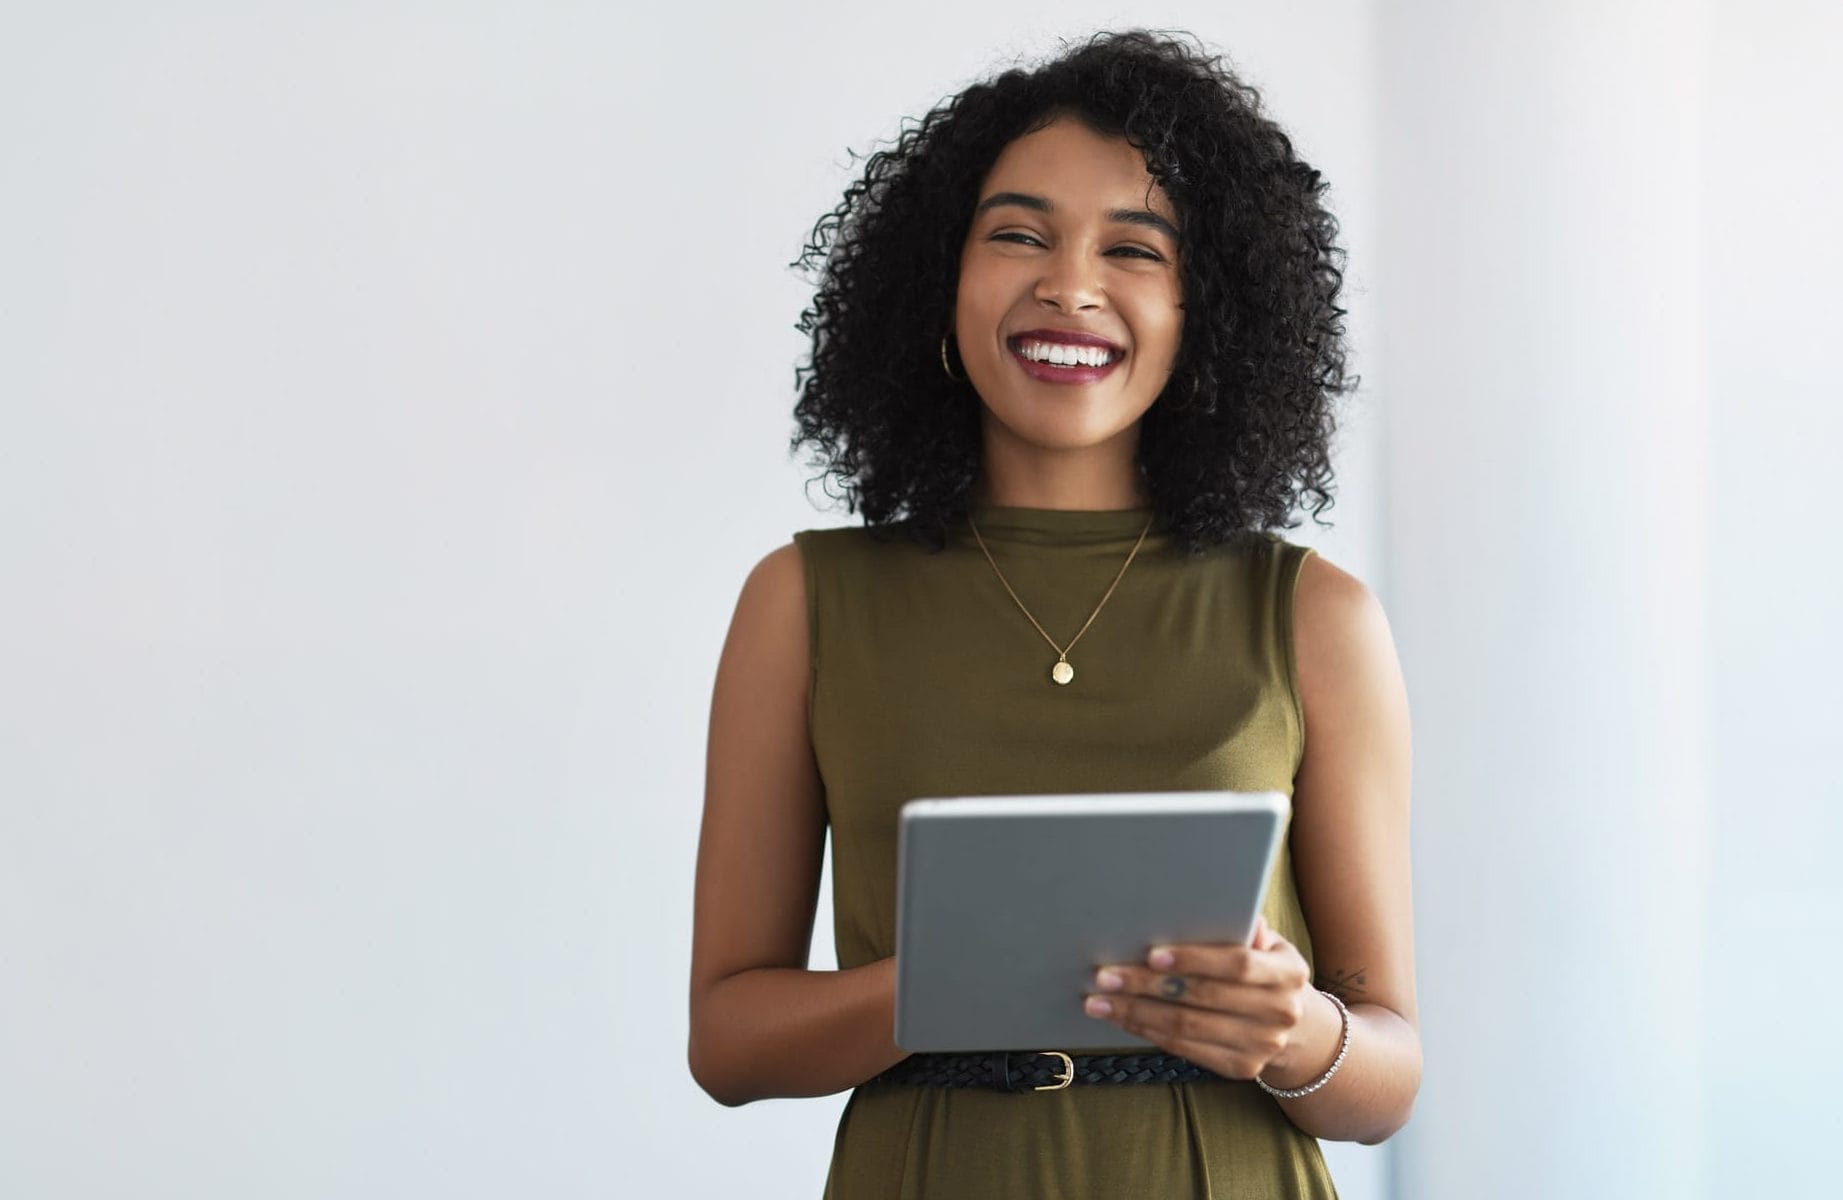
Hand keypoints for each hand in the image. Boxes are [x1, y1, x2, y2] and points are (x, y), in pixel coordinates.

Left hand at [1082, 916, 1322, 1082]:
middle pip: (1203, 998)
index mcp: (1287, 973)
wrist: (1299, 1029)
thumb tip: (1213, 904)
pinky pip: (1185, 1049)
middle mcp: (1280, 1012)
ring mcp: (1262, 1045)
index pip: (1237, 965)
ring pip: (1187, 1027)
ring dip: (1136, 1013)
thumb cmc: (1266, 970)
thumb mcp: (1269, 944)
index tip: (1152, 954)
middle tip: (1105, 975)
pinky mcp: (1241, 1067)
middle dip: (1148, 986)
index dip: (1194, 959)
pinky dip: (1149, 1032)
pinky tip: (1122, 1018)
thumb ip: (1243, 926)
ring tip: (1099, 1000)